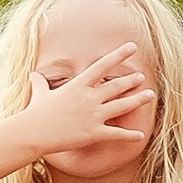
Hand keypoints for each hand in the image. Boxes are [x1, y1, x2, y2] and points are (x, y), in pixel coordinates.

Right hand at [23, 46, 153, 163]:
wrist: (33, 133)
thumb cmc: (35, 113)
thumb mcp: (39, 93)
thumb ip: (40, 83)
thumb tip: (33, 75)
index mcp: (78, 85)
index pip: (103, 65)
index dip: (119, 54)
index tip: (132, 46)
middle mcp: (89, 98)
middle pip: (117, 86)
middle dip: (131, 81)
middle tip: (142, 77)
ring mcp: (93, 116)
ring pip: (122, 106)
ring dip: (138, 100)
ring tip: (150, 94)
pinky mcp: (94, 133)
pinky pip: (117, 134)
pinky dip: (130, 135)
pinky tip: (140, 135)